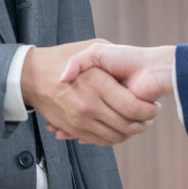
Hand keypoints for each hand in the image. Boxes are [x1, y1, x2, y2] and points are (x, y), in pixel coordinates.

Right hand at [21, 40, 157, 146]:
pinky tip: (120, 129)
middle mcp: (90, 105)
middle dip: (143, 124)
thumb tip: (128, 76)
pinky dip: (112, 139)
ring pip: (115, 136)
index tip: (154, 106)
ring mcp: (81, 120)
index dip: (148, 110)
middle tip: (149, 117)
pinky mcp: (74, 129)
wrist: (33, 75)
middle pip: (127, 126)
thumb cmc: (64, 57)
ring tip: (138, 124)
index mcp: (99, 83)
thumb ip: (111, 57)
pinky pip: (99, 141)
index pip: (133, 108)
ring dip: (129, 134)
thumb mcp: (91, 47)